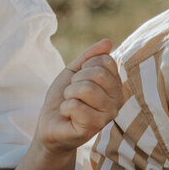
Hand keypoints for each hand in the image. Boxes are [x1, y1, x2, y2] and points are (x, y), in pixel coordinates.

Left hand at [35, 38, 123, 153]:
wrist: (51, 124)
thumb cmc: (64, 97)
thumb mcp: (73, 71)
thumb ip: (89, 57)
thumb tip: (108, 42)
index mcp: (115, 85)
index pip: (105, 61)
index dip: (85, 66)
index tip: (79, 79)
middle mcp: (117, 100)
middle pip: (98, 74)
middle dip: (76, 80)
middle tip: (72, 92)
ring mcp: (108, 115)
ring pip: (86, 89)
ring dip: (70, 94)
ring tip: (70, 103)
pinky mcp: (94, 127)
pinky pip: (75, 105)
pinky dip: (65, 107)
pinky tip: (68, 116)